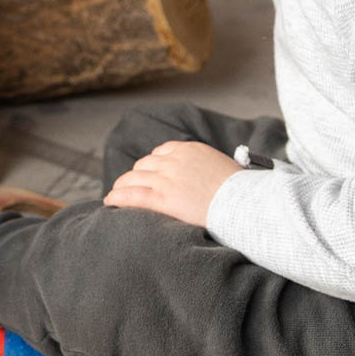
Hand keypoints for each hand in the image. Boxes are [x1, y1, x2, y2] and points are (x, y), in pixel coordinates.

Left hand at [103, 140, 239, 226]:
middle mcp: (175, 160)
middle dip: (137, 175)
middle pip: (145, 164)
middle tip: (130, 186)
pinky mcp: (163, 198)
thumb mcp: (224, 168)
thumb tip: (210, 175)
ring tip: (116, 194)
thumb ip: (209, 167)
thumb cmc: (241, 193)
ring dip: (123, 186)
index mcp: (190, 150)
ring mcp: (167, 179)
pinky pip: (132, 195)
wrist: (244, 205)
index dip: (153, 165)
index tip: (149, 173)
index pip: (162, 152)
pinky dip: (118, 197)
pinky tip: (110, 201)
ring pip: (134, 178)